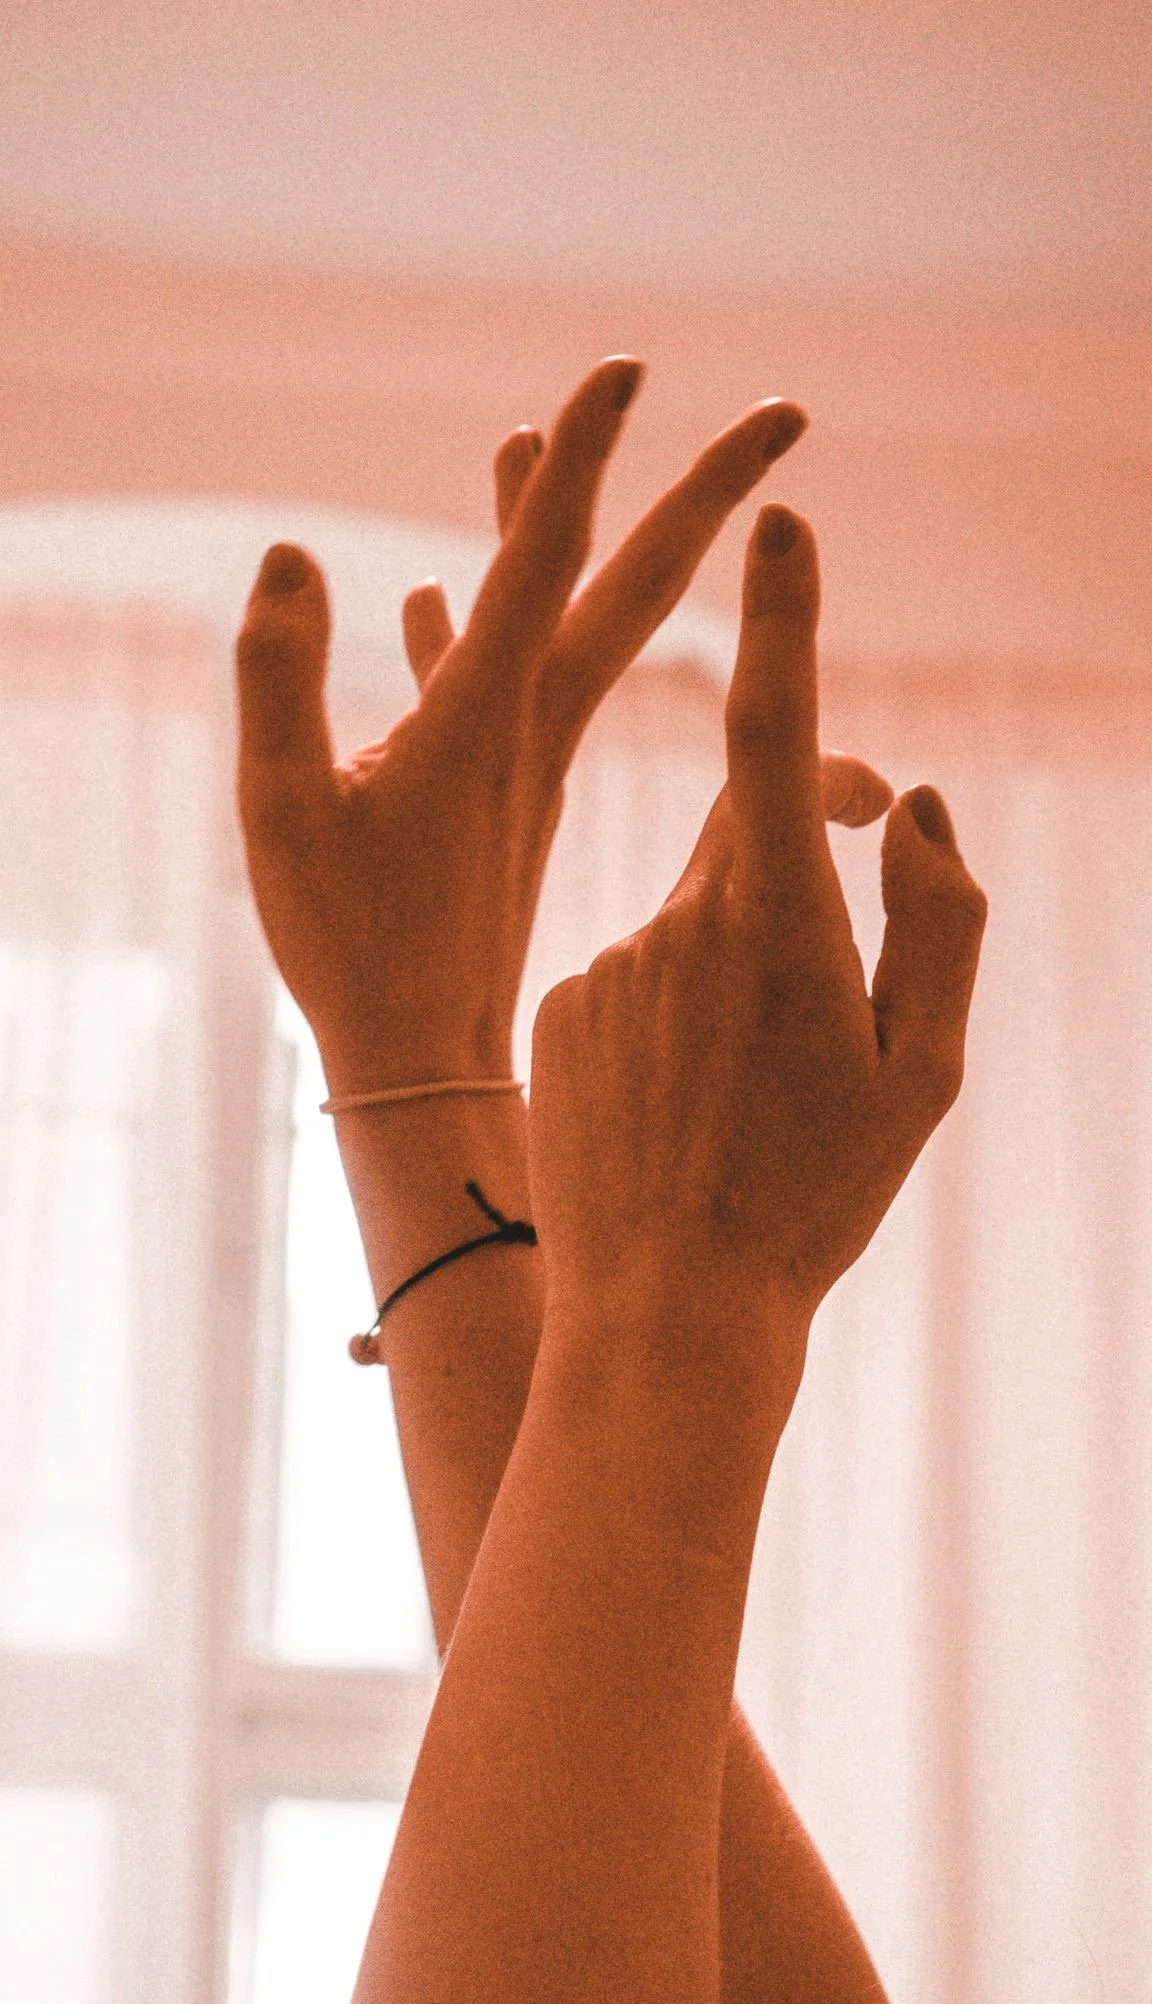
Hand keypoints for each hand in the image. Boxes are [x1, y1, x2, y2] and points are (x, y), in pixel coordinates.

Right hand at [235, 358, 888, 1096]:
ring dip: (550, 525)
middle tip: (786, 413)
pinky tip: (428, 591)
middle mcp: (531, 720)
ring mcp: (519, 754)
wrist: (419, 1056)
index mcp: (494, 715)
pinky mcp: (493, 789)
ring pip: (556, 615)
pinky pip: (488, 676)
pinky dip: (464, 623)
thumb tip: (289, 556)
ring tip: (521, 438)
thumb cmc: (353, 949)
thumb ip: (280, 679)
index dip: (587, 459)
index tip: (633, 370)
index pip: (554, 558)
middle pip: (631, 580)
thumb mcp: (289, 812)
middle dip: (704, 491)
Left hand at [527, 505, 987, 1354]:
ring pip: (695, 913)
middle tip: (825, 984)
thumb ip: (940, 922)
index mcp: (777, 924)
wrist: (664, 1312)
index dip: (780, 622)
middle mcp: (680, 922)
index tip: (779, 522)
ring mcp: (611, 963)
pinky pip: (634, 971)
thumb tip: (920, 810)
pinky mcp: (563, 1008)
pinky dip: (671, 1010)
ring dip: (734, 965)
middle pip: (752, 831)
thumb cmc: (813, 1198)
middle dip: (798, 863)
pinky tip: (681, 1111)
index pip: (775, 735)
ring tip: (744, 1100)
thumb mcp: (921, 1074)